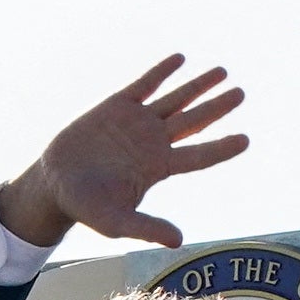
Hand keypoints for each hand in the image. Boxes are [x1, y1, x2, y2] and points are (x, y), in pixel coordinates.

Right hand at [0, 54, 247, 249]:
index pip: (197, 156)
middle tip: (241, 94)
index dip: (221, 148)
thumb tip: (179, 240)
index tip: (245, 140)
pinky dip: (161, 72)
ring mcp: (137, 123)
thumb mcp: (116, 222)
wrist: (55, 185)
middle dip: (218, 107)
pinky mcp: (116, 107)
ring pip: (175, 100)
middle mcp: (153, 142)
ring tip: (223, 71)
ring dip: (199, 85)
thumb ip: (147, 227)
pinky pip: (144, 85)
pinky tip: (179, 59)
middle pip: (194, 121)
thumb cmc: (86, 207)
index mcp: (158, 167)